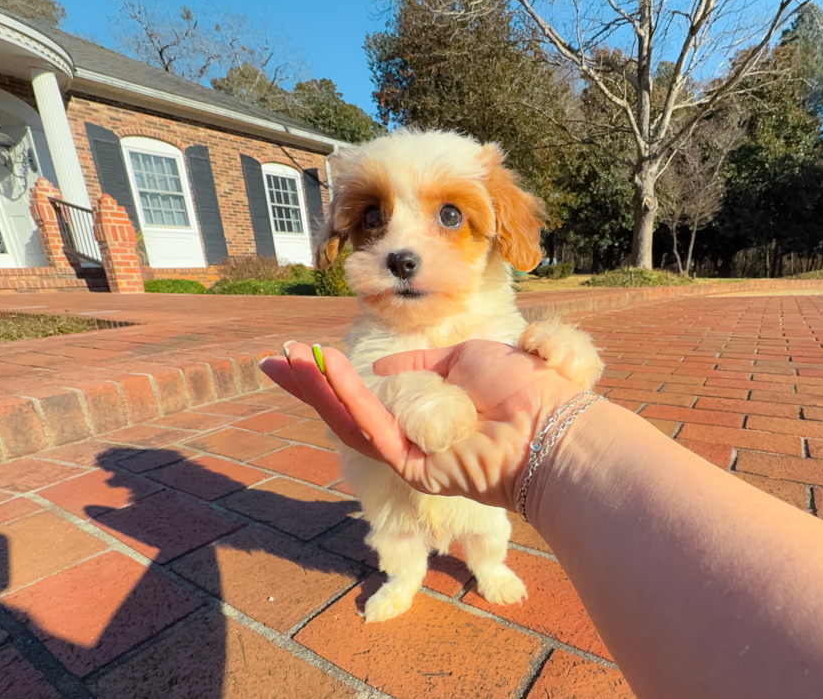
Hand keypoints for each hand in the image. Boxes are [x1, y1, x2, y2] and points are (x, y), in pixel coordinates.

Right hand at [260, 340, 581, 509]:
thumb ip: (424, 364)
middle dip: (310, 386)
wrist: (550, 424)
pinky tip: (325, 367)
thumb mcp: (466, 358)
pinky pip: (372, 427)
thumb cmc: (520, 387)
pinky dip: (347, 395)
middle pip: (349, 411)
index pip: (371, 398)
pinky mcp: (411, 468)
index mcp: (425, 412)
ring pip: (351, 421)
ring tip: (284, 361)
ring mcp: (410, 455)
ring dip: (316, 389)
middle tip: (273, 362)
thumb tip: (386, 371)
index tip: (309, 355)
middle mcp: (413, 436)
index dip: (336, 377)